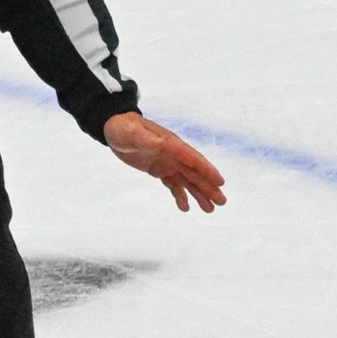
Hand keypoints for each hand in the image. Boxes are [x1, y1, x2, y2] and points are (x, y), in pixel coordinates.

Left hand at [104, 111, 226, 211]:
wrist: (114, 127)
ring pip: (188, 181)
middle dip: (209, 187)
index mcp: (171, 144)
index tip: (220, 182)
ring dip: (199, 194)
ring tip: (210, 210)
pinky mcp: (159, 169)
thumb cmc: (124, 128)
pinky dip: (180, 196)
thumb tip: (164, 144)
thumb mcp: (133, 133)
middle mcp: (174, 154)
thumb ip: (148, 140)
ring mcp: (168, 162)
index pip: (193, 159)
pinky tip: (185, 208)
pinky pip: (173, 184)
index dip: (207, 170)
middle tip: (222, 202)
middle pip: (195, 173)